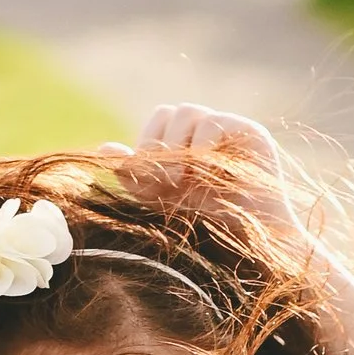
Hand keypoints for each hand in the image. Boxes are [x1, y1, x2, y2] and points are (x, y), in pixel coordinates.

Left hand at [130, 103, 303, 238]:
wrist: (247, 242)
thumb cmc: (204, 224)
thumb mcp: (160, 199)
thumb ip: (134, 175)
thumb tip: (103, 150)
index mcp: (187, 140)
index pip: (157, 120)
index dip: (148, 145)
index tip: (151, 180)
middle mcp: (207, 130)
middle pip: (170, 112)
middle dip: (161, 147)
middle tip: (169, 182)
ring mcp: (229, 129)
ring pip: (189, 113)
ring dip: (179, 147)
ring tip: (185, 181)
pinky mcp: (250, 132)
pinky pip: (214, 122)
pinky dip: (202, 147)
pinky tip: (207, 175)